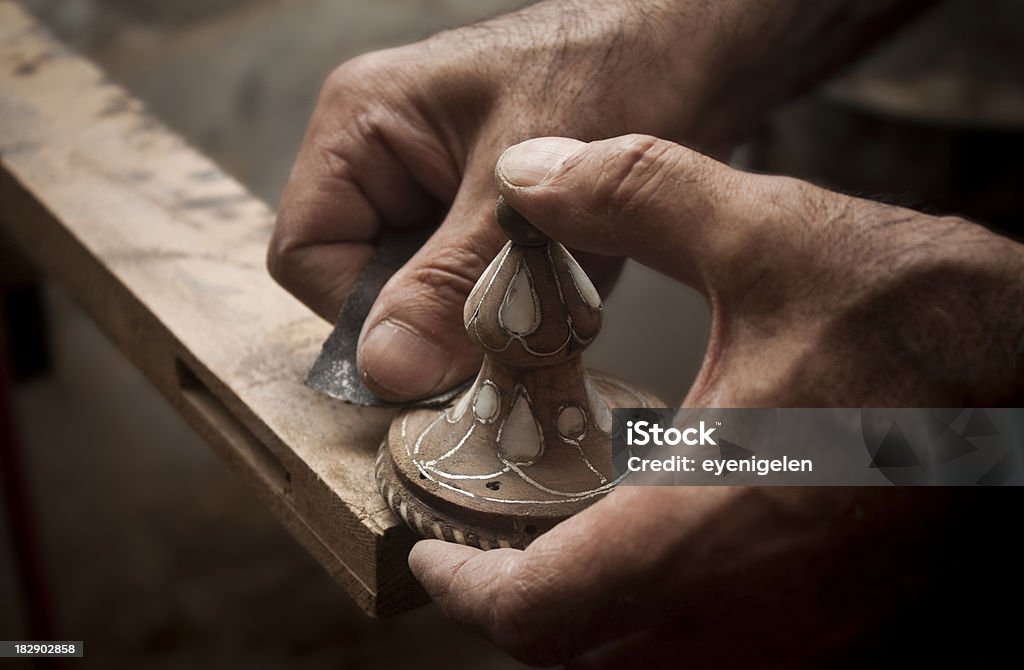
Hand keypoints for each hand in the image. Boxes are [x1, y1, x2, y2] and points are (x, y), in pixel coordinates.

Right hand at [267, 0, 926, 400]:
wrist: (701, 52)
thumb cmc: (616, 71)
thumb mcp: (524, 192)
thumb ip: (453, 282)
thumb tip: (386, 368)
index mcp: (361, 125)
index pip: (307, 254)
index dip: (363, 315)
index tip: (439, 347)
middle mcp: (384, 159)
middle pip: (362, 284)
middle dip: (435, 320)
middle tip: (510, 326)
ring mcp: (433, 189)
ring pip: (422, 297)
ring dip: (482, 316)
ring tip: (552, 289)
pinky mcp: (480, 216)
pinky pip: (470, 289)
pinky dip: (513, 307)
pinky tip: (565, 285)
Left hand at [408, 135, 1023, 667]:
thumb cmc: (932, 320)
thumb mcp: (773, 233)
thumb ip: (640, 195)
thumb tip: (539, 174)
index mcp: (711, 524)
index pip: (541, 615)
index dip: (467, 592)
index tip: (433, 553)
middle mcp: (755, 608)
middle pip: (583, 658)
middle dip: (520, 608)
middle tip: (487, 543)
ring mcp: (808, 634)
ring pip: (651, 667)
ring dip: (590, 619)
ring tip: (560, 548)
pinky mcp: (848, 629)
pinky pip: (721, 655)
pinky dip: (663, 620)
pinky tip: (667, 550)